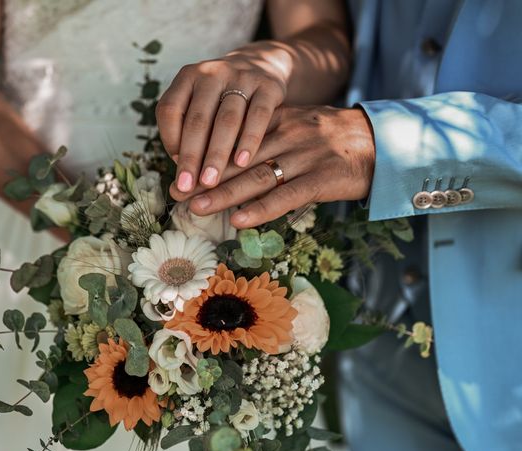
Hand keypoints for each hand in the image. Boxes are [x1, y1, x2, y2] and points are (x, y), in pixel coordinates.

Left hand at [156, 43, 290, 192]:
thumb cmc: (221, 99)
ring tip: (211, 182)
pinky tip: (242, 163)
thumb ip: (188, 131)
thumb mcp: (200, 105)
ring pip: (227, 119)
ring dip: (217, 154)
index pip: (170, 109)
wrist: (261, 66)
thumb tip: (182, 169)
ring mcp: (241, 77)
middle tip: (187, 187)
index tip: (176, 168)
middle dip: (191, 156)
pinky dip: (249, 141)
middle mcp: (211, 74)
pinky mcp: (268, 86)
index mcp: (187, 77)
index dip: (169, 140)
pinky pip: (258, 115)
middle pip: (198, 119)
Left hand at [169, 106, 375, 227]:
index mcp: (279, 122)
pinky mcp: (323, 179)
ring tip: (196, 208)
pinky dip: (262, 208)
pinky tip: (239, 220)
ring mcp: (306, 157)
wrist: (380, 142)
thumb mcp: (298, 129)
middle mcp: (288, 136)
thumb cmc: (332, 141)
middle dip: (205, 178)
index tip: (180, 174)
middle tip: (177, 193)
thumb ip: (267, 140)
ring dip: (224, 194)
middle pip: (239, 159)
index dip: (205, 158)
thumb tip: (230, 161)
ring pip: (257, 177)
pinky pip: (287, 196)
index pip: (234, 140)